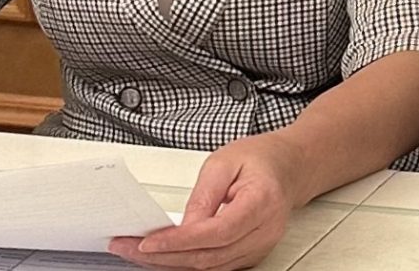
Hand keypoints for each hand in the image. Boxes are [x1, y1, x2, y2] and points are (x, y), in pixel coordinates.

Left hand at [110, 133, 304, 270]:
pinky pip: (215, 267)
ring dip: (171, 264)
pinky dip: (186, 264)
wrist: (290, 167)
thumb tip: (181, 226)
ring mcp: (260, 247)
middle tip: (128, 248)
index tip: (147, 242)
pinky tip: (164, 257)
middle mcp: (265, 231)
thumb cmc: (261, 159)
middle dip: (164, 257)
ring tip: (138, 253)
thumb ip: (203, 195)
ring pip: (210, 268)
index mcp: (262, 201)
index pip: (217, 232)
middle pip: (210, 256)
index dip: (180, 242)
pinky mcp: (250, 254)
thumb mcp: (224, 161)